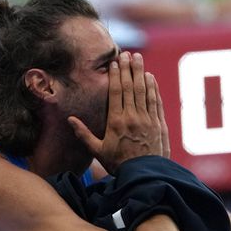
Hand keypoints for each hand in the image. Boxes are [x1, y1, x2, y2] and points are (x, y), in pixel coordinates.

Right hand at [69, 52, 167, 173]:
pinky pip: (156, 102)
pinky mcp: (159, 125)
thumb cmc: (119, 165)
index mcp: (117, 121)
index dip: (116, 75)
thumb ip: (84, 134)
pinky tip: (151, 78)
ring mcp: (148, 120)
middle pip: (131, 87)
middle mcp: (133, 117)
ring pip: (145, 91)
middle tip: (128, 54)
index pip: (116, 92)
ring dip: (141, 73)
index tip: (114, 62)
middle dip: (129, 68)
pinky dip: (154, 88)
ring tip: (139, 59)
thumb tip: (70, 119)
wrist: (144, 176)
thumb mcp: (98, 151)